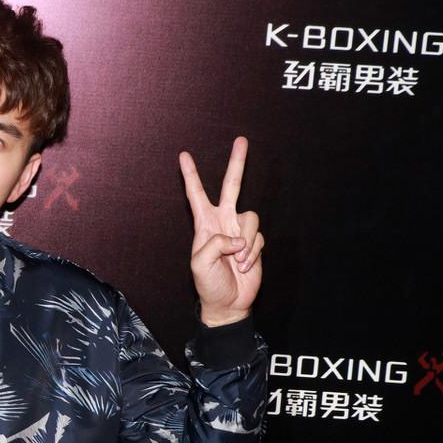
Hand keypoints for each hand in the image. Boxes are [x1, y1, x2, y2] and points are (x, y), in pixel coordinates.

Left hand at [179, 136, 263, 325]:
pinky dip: (254, 253)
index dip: (191, 175)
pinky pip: (259, 238)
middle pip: (232, 186)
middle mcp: (223, 222)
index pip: (196, 194)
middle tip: (241, 140)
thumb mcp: (200, 264)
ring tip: (238, 263)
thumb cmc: (208, 284)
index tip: (183, 155)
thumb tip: (237, 237)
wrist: (228, 302)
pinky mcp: (255, 242)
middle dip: (237, 163)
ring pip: (251, 218)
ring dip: (246, 243)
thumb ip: (215, 245)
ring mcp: (240, 231)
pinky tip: (245, 266)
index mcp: (204, 224)